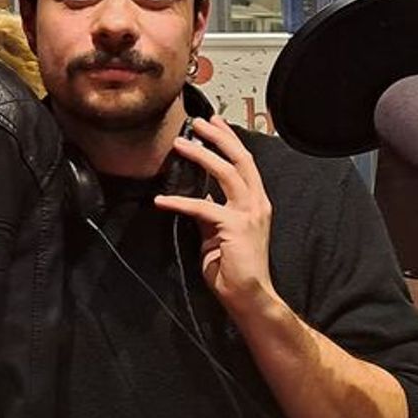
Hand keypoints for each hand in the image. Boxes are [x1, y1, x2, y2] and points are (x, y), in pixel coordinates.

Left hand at [154, 115, 276, 315]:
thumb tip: (198, 196)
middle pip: (240, 160)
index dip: (230, 140)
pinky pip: (202, 207)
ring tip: (179, 144)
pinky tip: (160, 200)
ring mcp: (248, 214)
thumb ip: (212, 212)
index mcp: (256, 202)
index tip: (214, 122)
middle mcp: (256, 204)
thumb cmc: (234, 268)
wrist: (249, 295)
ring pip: (225, 173)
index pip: (245, 163)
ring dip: (201, 155)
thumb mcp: (219, 232)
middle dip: (218, 137)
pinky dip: (179, 201)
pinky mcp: (233, 227)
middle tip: (198, 123)